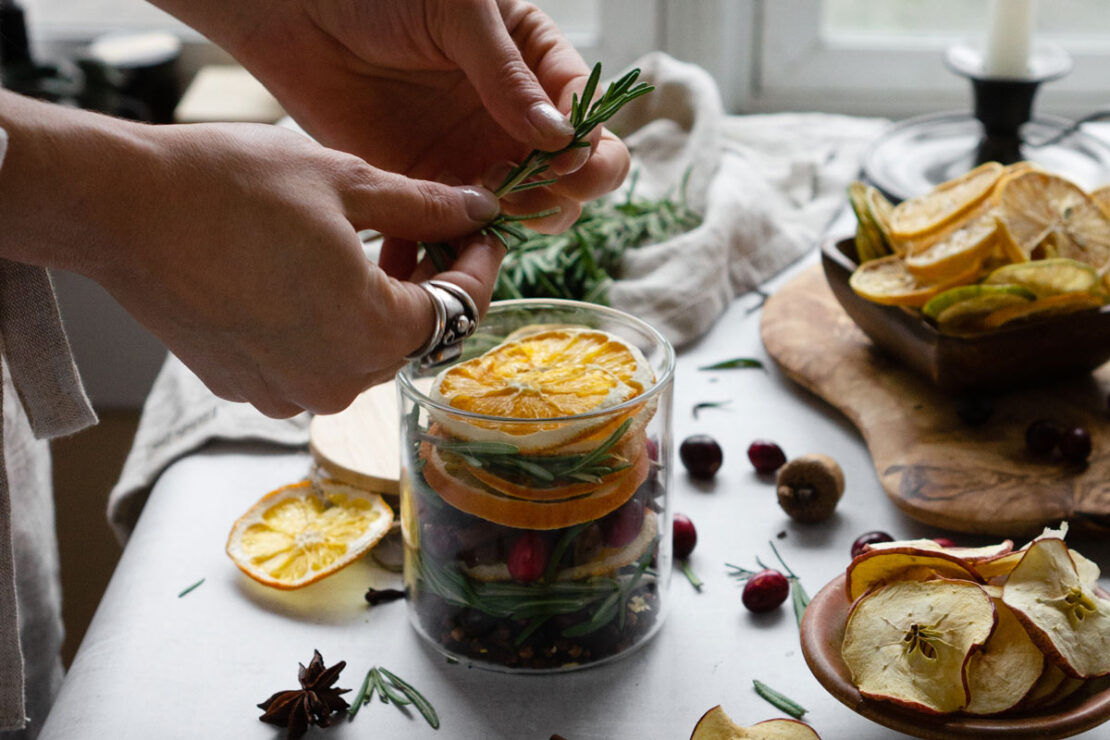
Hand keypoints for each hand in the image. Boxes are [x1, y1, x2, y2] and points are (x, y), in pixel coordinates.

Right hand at [0, 93, 503, 417]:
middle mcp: (340, 381)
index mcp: (377, 333)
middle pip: (414, 336)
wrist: (121, 211)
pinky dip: (327, 325)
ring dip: (378, 306)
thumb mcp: (346, 182)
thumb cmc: (230, 189)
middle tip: (429, 233)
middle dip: (430, 286)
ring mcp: (289, 393)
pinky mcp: (247, 389)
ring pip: (363, 351)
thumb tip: (477, 211)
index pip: (460, 308)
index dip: (480, 265)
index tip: (482, 232)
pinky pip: (312, 361)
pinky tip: (312, 279)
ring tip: (367, 252)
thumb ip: (423, 208)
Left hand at [153, 0, 630, 232]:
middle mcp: (513, 120)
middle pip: (570, 180)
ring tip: (477, 215)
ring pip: (520, 216)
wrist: (296, 10)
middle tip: (518, 192)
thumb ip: (507, 75)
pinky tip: (438, 245)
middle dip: (558, 195)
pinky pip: (454, 233)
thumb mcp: (459, 12)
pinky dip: (451, 249)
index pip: (588, 121)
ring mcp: (472, 158)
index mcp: (537, 68)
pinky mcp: (426, 188)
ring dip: (510, 227)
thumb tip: (557, 136)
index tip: (562, 157)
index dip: (586, 148)